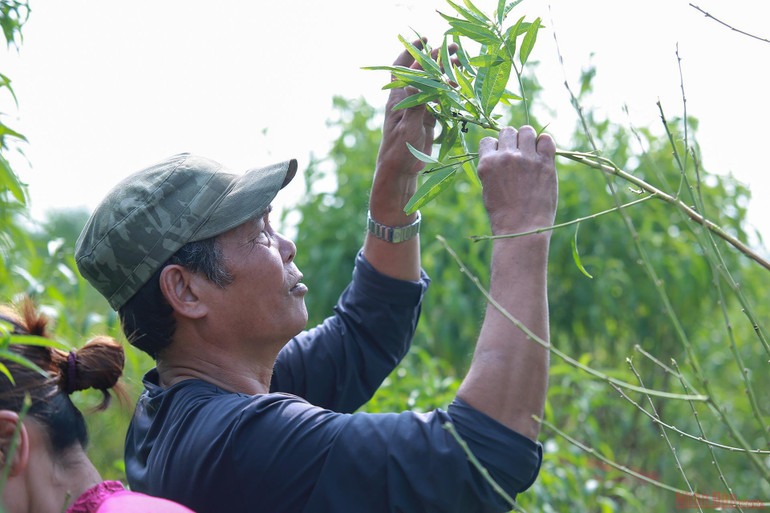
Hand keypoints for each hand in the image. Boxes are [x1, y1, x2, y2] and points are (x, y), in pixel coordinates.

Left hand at [376, 39, 456, 175]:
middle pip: (422, 72)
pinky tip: (460, 86)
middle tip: (455, 47)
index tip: (428, 40)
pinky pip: (439, 100)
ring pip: (432, 84)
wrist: (400, 172)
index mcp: (398, 99)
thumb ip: (413, 105)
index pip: (407, 69)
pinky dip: (449, 91)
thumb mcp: (407, 128)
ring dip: (445, 72)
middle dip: (436, 58)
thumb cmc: (398, 152)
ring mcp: (418, 108)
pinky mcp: (427, 118)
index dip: (415, 53)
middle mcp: (407, 99)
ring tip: (461, 62)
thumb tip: (414, 81)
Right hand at [477, 126, 557, 234]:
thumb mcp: (488, 188)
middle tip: (517, 155)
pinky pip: (546, 139)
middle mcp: (505, 157)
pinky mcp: (545, 163)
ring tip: (530, 152)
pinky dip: (544, 143)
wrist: (522, 229)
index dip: (495, 147)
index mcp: (487, 164)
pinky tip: (542, 154)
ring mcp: (526, 158)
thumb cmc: (503, 214)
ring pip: (526, 130)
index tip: (500, 157)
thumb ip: (492, 168)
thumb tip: (499, 153)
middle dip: (511, 140)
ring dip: (528, 138)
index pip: (488, 140)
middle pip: (507, 131)